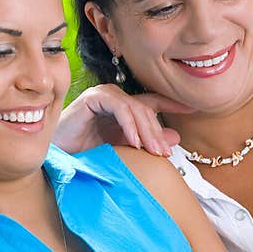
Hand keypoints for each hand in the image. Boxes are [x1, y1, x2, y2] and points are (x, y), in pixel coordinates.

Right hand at [53, 84, 193, 155]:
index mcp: (123, 109)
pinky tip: (134, 142)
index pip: (152, 103)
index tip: (194, 108)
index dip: (173, 104)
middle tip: (165, 153)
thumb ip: (146, 142)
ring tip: (152, 151)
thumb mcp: (122, 150)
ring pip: (136, 108)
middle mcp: (115, 98)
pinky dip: (129, 125)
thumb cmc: (84, 153)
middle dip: (158, 131)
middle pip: (146, 109)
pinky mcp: (94, 97)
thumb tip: (175, 137)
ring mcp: (104, 95)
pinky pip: (120, 107)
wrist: (57, 156)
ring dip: (147, 131)